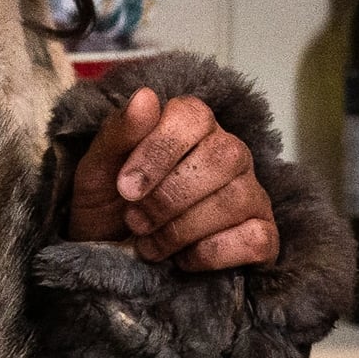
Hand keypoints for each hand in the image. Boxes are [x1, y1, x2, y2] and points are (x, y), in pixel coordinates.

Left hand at [66, 87, 278, 271]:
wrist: (112, 261)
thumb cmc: (108, 207)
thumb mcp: (97, 171)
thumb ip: (118, 134)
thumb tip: (145, 97)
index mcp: (191, 125)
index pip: (193, 116)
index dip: (159, 151)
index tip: (125, 187)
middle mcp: (228, 152)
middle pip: (222, 156)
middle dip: (169, 196)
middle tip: (134, 220)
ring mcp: (250, 192)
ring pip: (237, 198)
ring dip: (182, 229)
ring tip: (150, 244)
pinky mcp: (262, 234)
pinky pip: (256, 238)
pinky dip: (211, 254)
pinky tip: (183, 259)